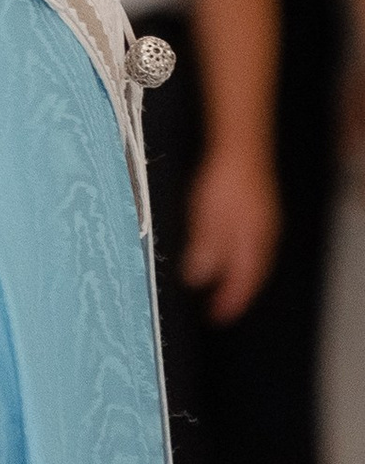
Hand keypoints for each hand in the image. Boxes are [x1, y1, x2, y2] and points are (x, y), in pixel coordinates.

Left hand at [183, 142, 277, 323]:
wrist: (241, 146)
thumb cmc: (223, 180)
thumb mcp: (207, 216)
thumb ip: (206, 248)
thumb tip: (198, 278)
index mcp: (253, 241)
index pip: (244, 281)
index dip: (230, 301)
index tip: (217, 318)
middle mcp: (264, 237)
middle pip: (253, 274)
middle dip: (237, 294)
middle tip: (220, 311)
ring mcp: (265, 223)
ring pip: (255, 261)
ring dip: (240, 279)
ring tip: (224, 290)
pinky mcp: (260, 212)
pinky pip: (254, 247)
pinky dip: (242, 261)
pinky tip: (231, 258)